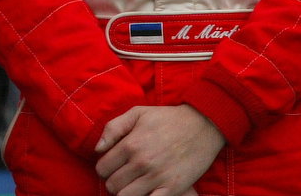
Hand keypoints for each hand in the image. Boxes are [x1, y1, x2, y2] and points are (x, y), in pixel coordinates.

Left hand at [94, 104, 224, 195]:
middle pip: (112, 185)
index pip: (102, 168)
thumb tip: (98, 149)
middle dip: (113, 181)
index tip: (112, 165)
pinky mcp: (174, 188)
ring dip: (125, 192)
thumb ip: (112, 128)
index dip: (104, 168)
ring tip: (132, 184)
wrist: (202, 126)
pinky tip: (145, 190)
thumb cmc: (167, 118)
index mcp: (130, 144)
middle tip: (122, 175)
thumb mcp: (136, 113)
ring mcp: (158, 177)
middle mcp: (141, 163)